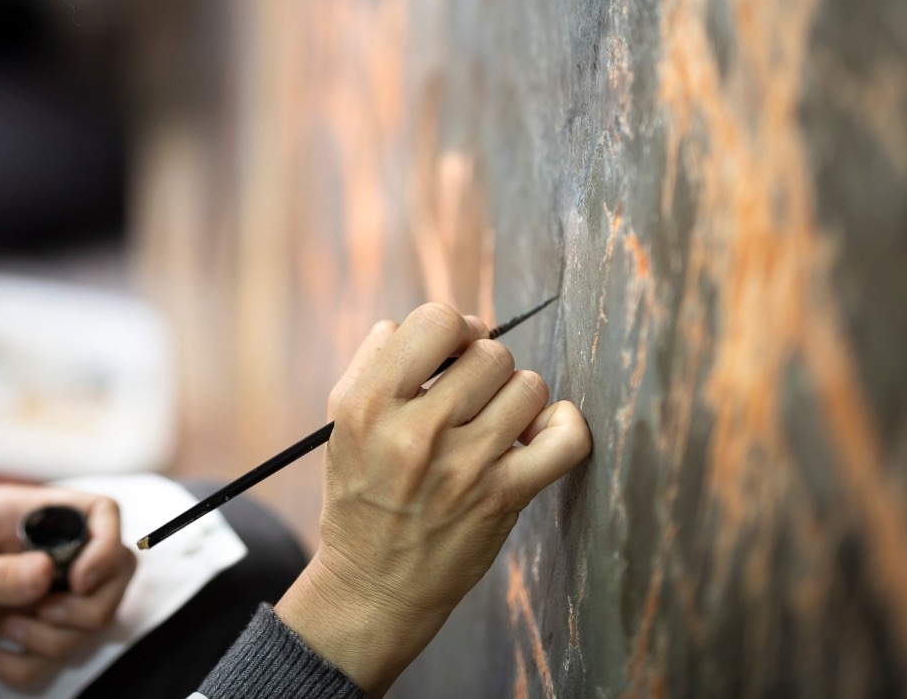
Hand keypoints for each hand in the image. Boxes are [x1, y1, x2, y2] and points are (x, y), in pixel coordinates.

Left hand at [0, 484, 136, 687]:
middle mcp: (41, 549)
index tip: (78, 582)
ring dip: (52, 643)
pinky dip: (27, 670)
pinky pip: (54, 656)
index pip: (99, 513)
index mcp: (24, 514)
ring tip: (3, 633)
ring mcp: (38, 589)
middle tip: (41, 618)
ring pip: (88, 623)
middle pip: (111, 576)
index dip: (106, 546)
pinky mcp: (26, 625)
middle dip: (86, 610)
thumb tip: (44, 575)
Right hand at [275, 303, 592, 695]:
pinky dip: (565, 425)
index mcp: (369, 404)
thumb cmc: (360, 495)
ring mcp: (464, 466)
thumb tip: (439, 325)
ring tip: (497, 419)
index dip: (454, 327)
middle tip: (472, 394)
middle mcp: (416, 432)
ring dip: (517, 396)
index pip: (437, 321)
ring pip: (528, 386)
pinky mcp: (503, 498)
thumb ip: (377, 363)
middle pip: (490, 352)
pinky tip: (543, 430)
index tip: (453, 350)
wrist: (373, 585)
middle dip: (485, 365)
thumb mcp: (342, 423)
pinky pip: (564, 439)